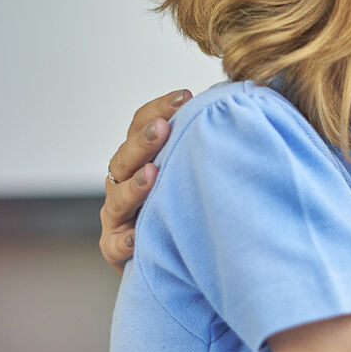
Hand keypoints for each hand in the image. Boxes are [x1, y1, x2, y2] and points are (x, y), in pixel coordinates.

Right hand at [100, 89, 188, 272]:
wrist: (180, 255)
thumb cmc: (190, 202)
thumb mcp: (194, 167)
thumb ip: (205, 139)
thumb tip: (235, 102)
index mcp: (140, 156)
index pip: (141, 124)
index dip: (159, 109)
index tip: (185, 96)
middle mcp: (123, 181)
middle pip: (126, 156)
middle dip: (144, 141)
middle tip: (163, 128)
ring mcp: (117, 215)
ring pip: (118, 198)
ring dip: (134, 187)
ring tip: (151, 174)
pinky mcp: (115, 248)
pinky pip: (115, 245)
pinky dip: (125, 241)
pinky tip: (137, 237)